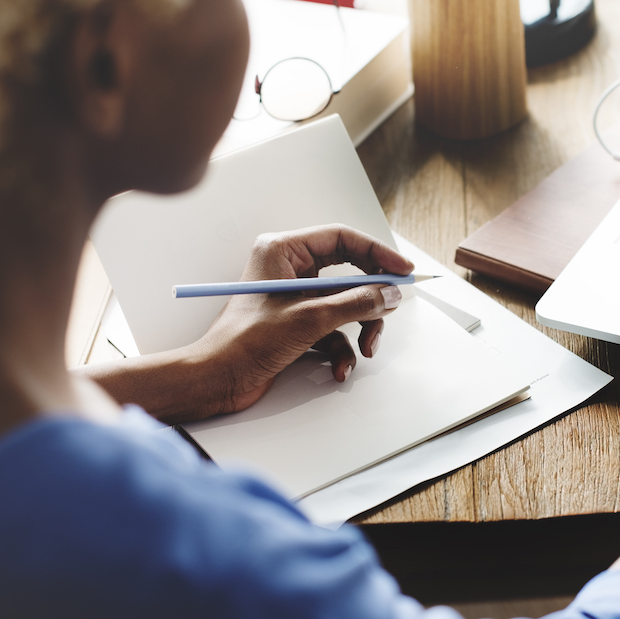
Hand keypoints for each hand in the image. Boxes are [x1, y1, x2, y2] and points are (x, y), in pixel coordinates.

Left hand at [189, 224, 412, 415]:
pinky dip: (341, 349)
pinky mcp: (295, 324)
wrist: (216, 380)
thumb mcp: (310, 319)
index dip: (377, 253)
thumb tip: (390, 294)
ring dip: (359, 329)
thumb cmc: (245, 342)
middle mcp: (288, 269)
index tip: (403, 270)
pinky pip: (332, 329)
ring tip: (365, 349)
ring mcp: (293, 298)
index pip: (342, 238)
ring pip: (344, 304)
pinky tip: (339, 369)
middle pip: (348, 273)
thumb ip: (356, 303)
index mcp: (283, 251)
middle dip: (369, 298)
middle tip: (391, 309)